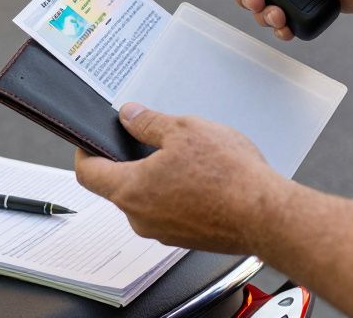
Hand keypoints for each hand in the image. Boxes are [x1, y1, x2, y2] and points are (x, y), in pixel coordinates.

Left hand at [74, 103, 284, 254]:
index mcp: (131, 190)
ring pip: (146, 198)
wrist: (267, 215)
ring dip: (157, 176)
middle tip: (150, 138)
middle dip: (129, 159)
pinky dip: (176, 192)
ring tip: (187, 157)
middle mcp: (141, 218)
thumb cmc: (229, 176)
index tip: (91, 139)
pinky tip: (202, 177)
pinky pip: (169, 210)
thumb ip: (148, 122)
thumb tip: (129, 115)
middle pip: (117, 185)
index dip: (85, 151)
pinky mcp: (185, 238)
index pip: (87, 173)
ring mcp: (163, 232)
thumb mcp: (183, 130)